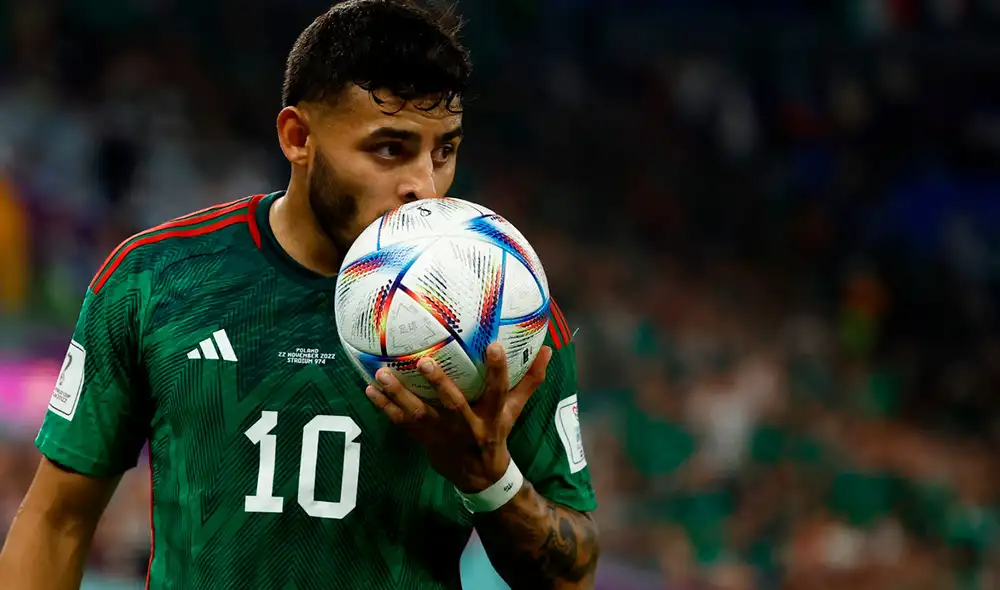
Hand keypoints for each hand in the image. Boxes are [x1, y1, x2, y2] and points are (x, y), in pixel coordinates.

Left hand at [366, 343, 552, 492]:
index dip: (498, 370)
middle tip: (424, 361)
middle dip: (439, 384)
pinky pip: (401, 422)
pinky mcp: (424, 439)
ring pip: (419, 413)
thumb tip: (549, 348)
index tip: (493, 345)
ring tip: (382, 374)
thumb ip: (530, 379)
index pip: (499, 390)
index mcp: (492, 415)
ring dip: (399, 394)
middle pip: (454, 404)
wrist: (479, 477)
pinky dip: (384, 406)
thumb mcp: (515, 410)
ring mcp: (443, 434)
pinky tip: (369, 389)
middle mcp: (467, 425)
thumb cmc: (496, 433)